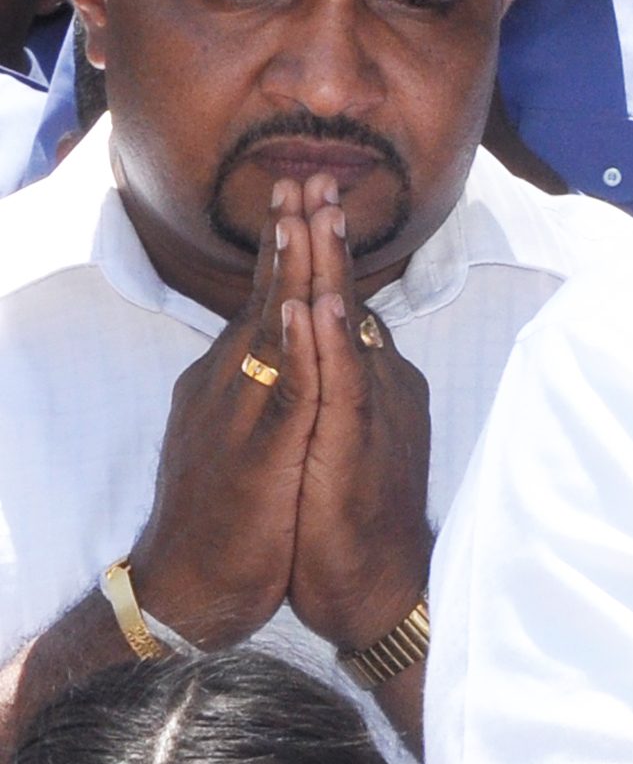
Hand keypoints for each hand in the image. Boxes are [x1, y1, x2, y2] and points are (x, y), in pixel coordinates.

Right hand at [127, 183, 319, 649]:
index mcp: (236, 381)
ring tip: (306, 216)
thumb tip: (293, 351)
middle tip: (309, 174)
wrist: (190, 588)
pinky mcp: (254, 454)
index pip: (267, 301)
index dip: (290, 248)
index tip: (310, 192)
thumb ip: (273, 389)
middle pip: (267, 297)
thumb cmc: (232, 516)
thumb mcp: (256, 436)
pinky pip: (283, 393)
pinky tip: (311, 311)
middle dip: (289, 236)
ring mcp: (239, 416)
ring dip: (292, 271)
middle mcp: (231, 386)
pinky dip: (298, 349)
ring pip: (271, 330)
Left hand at [284, 180, 433, 663]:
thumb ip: (341, 390)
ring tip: (316, 214)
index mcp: (368, 384)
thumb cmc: (349, 522)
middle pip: (347, 298)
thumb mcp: (342, 439)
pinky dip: (331, 341)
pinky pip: (344, 385)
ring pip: (348, 329)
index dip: (326, 252)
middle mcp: (377, 387)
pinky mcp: (358, 446)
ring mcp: (371, 413)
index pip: (342, 305)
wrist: (373, 591)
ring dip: (330, 269)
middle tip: (317, 176)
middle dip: (330, 237)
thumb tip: (336, 349)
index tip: (311, 198)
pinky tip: (319, 303)